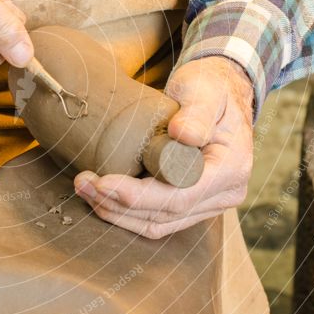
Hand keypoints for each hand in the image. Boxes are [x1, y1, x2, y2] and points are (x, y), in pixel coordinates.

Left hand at [74, 56, 254, 238]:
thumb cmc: (210, 89)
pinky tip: (99, 196)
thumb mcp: (205, 90)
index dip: (138, 196)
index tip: (102, 182)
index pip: (180, 196)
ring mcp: (208, 205)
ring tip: (84, 189)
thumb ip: (196, 111)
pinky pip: (156, 220)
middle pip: (165, 215)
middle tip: (82, 183)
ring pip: (157, 224)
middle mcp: (224, 195)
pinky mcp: (191, 206)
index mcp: (231, 169)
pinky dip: (125, 213)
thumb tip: (182, 135)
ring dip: (116, 212)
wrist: (218, 95)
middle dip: (118, 204)